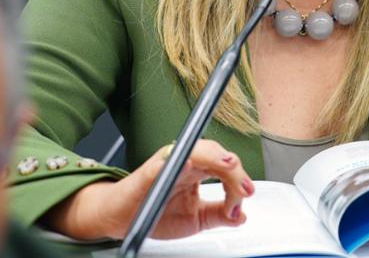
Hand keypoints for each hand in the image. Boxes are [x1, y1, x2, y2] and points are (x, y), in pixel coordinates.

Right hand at [43, 139, 254, 240]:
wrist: (121, 219)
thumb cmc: (155, 211)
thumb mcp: (195, 219)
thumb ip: (218, 215)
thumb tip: (241, 215)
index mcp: (198, 170)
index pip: (225, 166)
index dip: (240, 178)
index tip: (247, 195)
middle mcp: (185, 162)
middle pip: (215, 153)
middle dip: (233, 168)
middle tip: (243, 188)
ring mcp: (166, 165)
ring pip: (194, 149)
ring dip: (213, 156)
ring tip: (227, 166)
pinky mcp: (147, 173)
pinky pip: (162, 164)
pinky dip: (176, 163)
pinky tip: (190, 165)